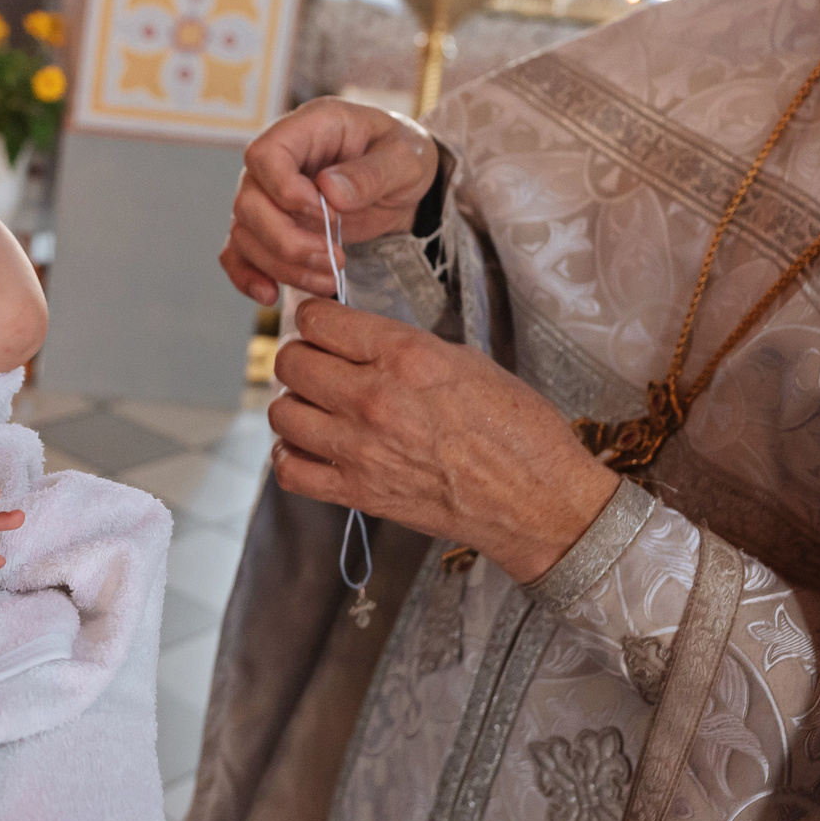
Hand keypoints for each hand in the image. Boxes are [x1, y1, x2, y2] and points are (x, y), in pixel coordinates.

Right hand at [221, 98, 440, 307]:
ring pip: (245, 233)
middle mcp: (277, 160)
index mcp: (308, 128)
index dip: (284, 191)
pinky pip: (241, 252)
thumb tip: (328, 191)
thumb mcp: (405, 158)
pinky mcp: (271, 226)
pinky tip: (269, 295)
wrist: (403, 184)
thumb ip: (371, 173)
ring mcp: (269, 195)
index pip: (264, 154)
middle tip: (334, 258)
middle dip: (287, 240)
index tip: (327, 214)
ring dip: (282, 265)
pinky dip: (248, 276)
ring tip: (329, 279)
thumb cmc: (402, 157)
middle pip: (248, 202)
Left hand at [268, 298, 618, 582]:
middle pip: (292, 362)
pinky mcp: (359, 493)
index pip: (319, 320)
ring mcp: (361, 449)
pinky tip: (312, 447)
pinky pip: (290, 470)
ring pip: (282, 413)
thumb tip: (363, 341)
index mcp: (406, 356)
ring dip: (295, 404)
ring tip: (317, 407)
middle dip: (302, 356)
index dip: (316, 319)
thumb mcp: (468, 361)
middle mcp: (375, 398)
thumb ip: (405, 349)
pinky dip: (291, 456)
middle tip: (319, 364)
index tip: (323, 326)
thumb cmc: (518, 430)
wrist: (537, 501)